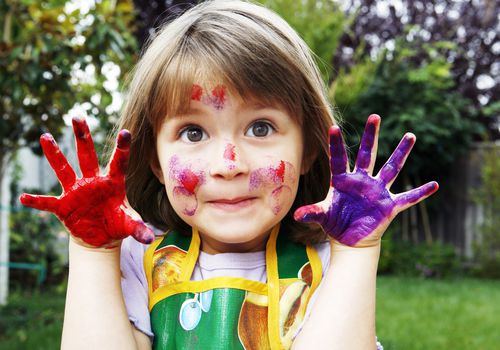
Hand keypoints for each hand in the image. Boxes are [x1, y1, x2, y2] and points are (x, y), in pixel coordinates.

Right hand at [20, 116, 153, 247]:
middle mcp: (93, 182)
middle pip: (88, 155)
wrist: (101, 236)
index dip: (122, 148)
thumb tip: (149, 239)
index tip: (126, 132)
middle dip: (83, 137)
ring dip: (55, 155)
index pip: (119, 163)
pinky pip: (48, 202)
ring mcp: (76, 192)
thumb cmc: (117, 223)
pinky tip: (24, 197)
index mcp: (112, 183)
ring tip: (46, 136)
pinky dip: (37, 201)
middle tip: (77, 116)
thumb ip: (138, 228)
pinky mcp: (64, 206)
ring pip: (64, 169)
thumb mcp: (129, 225)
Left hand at [294, 114, 437, 246]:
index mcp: (343, 181)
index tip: (333, 127)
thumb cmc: (335, 224)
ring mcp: (377, 191)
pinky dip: (421, 193)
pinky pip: (408, 198)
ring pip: (391, 168)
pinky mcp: (389, 205)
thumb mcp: (322, 217)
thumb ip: (312, 212)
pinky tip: (435, 185)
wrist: (350, 240)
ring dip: (400, 153)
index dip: (336, 144)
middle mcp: (362, 181)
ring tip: (410, 135)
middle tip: (374, 116)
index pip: (339, 158)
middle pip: (367, 154)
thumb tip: (297, 215)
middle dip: (371, 136)